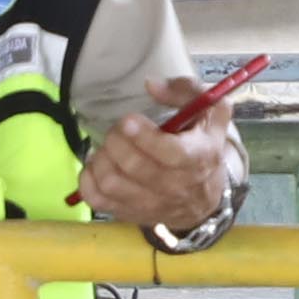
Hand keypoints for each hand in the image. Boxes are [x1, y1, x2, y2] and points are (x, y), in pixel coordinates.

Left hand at [86, 98, 240, 240]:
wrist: (202, 198)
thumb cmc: (202, 147)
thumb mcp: (210, 112)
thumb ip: (186, 90)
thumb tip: (152, 85)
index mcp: (197, 158)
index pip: (170, 153)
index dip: (144, 136)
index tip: (129, 120)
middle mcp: (175, 186)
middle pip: (133, 166)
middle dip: (116, 140)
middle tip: (118, 129)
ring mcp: (150, 203)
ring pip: (111, 183)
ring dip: (101, 158)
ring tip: (108, 146)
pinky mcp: (129, 213)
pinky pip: (97, 200)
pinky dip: (88, 179)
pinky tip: (97, 164)